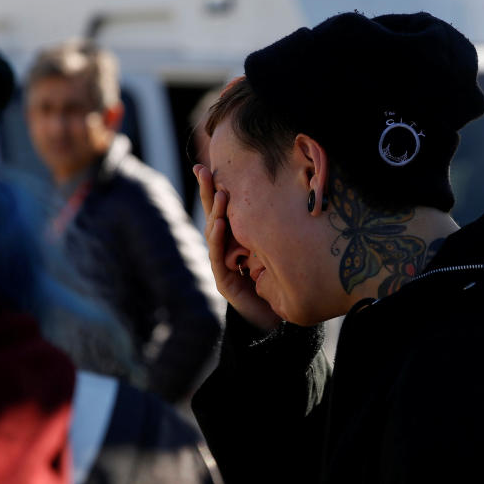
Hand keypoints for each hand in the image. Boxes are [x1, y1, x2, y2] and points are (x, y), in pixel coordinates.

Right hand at [193, 164, 281, 330]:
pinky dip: (219, 238)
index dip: (213, 188)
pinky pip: (218, 257)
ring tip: (219, 194)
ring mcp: (222, 265)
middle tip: (202, 170)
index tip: (206, 165)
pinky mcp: (224, 282)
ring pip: (214, 234)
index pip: (222, 209)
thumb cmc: (276, 282)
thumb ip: (269, 228)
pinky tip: (219, 223)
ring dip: (215, 212)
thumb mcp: (273, 248)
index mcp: (235, 239)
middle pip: (213, 216)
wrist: (273, 319)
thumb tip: (281, 196)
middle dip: (207, 193)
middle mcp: (224, 249)